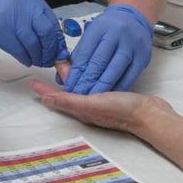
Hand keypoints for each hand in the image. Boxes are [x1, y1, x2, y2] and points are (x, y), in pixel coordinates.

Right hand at [0, 0, 68, 66]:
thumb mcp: (17, 3)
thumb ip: (33, 17)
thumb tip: (51, 39)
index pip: (52, 22)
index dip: (57, 39)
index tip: (59, 50)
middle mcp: (24, 6)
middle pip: (46, 33)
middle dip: (50, 50)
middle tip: (50, 59)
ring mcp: (12, 19)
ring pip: (33, 44)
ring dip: (38, 57)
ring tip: (38, 61)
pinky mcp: (0, 32)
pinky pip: (19, 50)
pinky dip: (25, 58)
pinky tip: (27, 61)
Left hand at [29, 76, 172, 132]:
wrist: (149, 114)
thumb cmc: (123, 110)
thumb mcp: (93, 103)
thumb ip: (70, 101)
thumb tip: (47, 99)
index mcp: (81, 109)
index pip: (58, 98)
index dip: (44, 90)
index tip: (32, 81)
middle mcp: (89, 106)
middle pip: (67, 93)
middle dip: (57, 82)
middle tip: (50, 67)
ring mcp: (100, 102)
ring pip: (80, 89)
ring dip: (72, 78)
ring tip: (65, 68)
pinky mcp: (112, 96)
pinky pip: (93, 86)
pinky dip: (87, 78)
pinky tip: (91, 73)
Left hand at [64, 4, 152, 94]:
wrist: (135, 18)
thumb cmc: (110, 28)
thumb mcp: (91, 34)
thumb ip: (79, 54)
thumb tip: (63, 76)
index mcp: (100, 27)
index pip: (85, 54)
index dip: (76, 73)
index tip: (69, 87)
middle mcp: (117, 34)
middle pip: (99, 62)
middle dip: (87, 82)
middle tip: (78, 96)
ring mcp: (132, 45)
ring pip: (115, 70)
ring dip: (101, 87)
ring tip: (91, 98)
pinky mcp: (143, 56)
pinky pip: (130, 75)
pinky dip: (118, 87)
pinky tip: (110, 94)